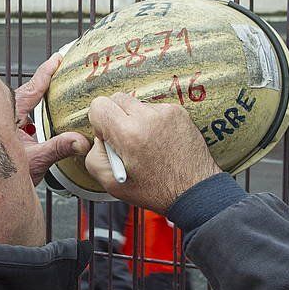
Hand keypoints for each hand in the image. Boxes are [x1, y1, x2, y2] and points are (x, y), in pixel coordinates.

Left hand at [15, 53, 89, 184]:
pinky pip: (18, 116)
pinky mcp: (2, 132)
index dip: (46, 72)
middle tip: (57, 68)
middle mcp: (3, 114)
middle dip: (42, 82)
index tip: (57, 59)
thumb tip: (80, 141)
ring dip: (35, 99)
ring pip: (21, 105)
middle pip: (27, 93)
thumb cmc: (3, 175)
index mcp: (9, 114)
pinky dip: (30, 113)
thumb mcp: (35, 161)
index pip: (32, 89)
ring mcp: (2, 122)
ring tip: (53, 91)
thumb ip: (57, 148)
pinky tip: (37, 120)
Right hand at [84, 93, 220, 211]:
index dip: (98, 121)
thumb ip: (94, 155)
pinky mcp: (178, 112)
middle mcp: (148, 117)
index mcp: (128, 134)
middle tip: (124, 139)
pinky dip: (152, 121)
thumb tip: (98, 137)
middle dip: (115, 116)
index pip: (99, 105)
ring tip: (146, 144)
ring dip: (135, 119)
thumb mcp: (110, 184)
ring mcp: (165, 112)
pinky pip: (154, 109)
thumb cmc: (155, 190)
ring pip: (136, 103)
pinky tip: (159, 141)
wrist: (195, 191)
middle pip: (116, 98)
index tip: (108, 136)